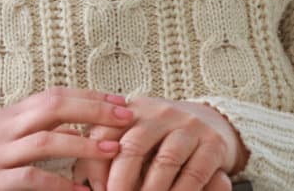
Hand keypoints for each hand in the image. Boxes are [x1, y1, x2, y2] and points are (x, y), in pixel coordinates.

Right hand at [0, 88, 135, 190]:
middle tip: (129, 116)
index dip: (89, 96)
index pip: (54, 95)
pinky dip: (59, 185)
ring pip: (48, 141)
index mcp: (8, 115)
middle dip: (95, 110)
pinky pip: (32, 180)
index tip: (120, 100)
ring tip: (115, 149)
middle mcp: (4, 129)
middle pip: (55, 108)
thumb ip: (30, 127)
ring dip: (86, 145)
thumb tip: (75, 126)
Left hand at [73, 97, 245, 190]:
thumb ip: (109, 155)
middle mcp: (160, 113)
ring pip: (164, 162)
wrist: (213, 122)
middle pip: (133, 146)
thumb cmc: (161, 139)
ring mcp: (189, 126)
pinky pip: (193, 174)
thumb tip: (80, 182)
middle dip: (120, 181)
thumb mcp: (135, 137)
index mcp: (132, 110)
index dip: (94, 165)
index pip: (104, 133)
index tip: (95, 189)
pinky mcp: (212, 144)